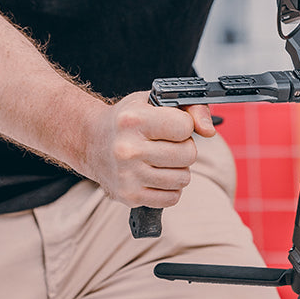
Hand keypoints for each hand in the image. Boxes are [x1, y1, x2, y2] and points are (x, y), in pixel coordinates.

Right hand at [85, 91, 216, 207]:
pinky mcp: (129, 196)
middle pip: (188, 154)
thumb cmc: (127, 120)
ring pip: (183, 178)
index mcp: (133, 120)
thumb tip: (209, 131)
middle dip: (184, 148)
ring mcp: (128, 175)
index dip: (184, 125)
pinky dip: (170, 188)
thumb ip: (191, 107)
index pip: (185, 127)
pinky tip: (156, 175)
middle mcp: (128, 149)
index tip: (171, 125)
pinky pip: (172, 198)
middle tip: (167, 144)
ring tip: (161, 159)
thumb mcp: (154, 101)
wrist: (90, 141)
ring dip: (178, 169)